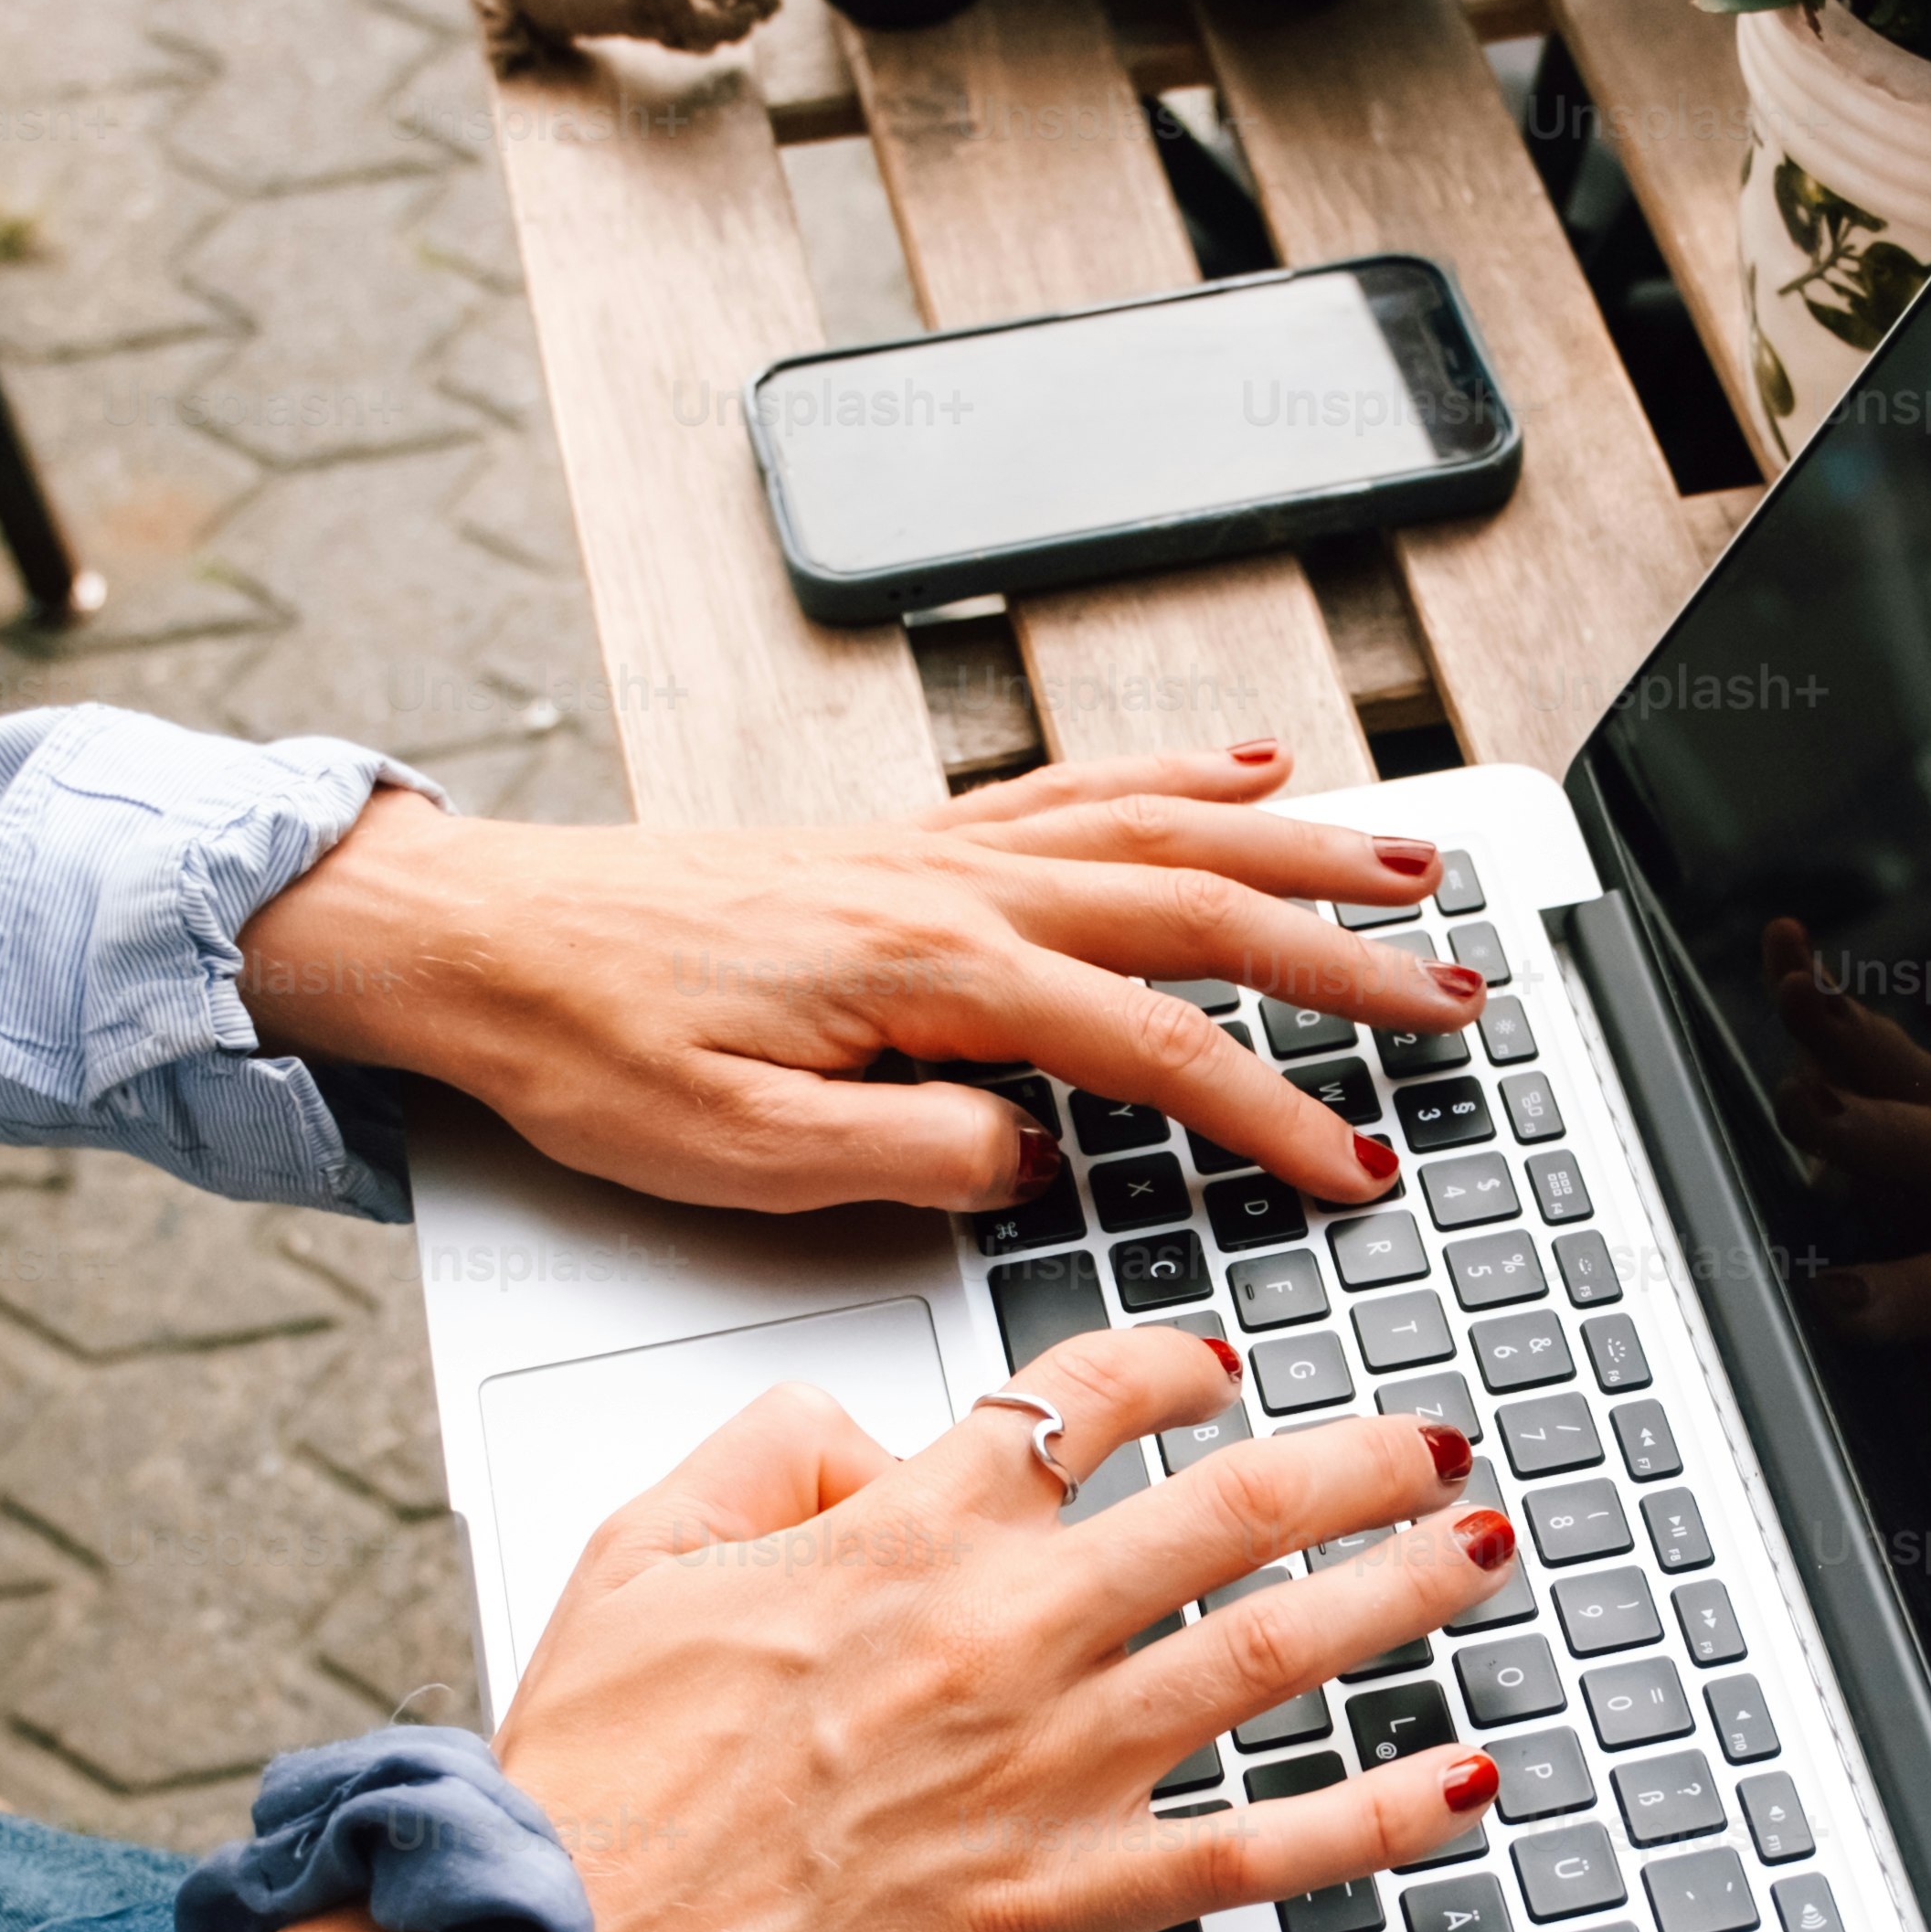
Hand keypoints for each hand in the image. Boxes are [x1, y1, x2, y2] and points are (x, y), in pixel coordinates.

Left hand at [236, 742, 1483, 1218]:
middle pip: (1200, 905)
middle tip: (1456, 999)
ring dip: (1303, 842)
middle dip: (1346, 953)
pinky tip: (1249, 764)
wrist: (474, 939)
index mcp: (928, 972)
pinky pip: (1078, 786)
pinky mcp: (907, 839)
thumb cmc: (584, 1046)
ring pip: (1162, 825)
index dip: (1269, 1113)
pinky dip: (1181, 771)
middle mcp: (951, 884)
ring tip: (1415, 863)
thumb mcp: (736, 1153)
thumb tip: (1030, 1159)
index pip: (1151, 1047)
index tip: (1352, 1167)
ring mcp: (936, 846)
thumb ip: (907, 1154)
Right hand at [480, 1320, 1513, 1931]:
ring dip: (1396, 1591)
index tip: (1213, 1370)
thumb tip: (868, 1429)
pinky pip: (1261, 1852)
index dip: (1165, 1367)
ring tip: (1478, 1551)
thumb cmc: (591, 1787)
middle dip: (1352, 1461)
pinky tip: (1465, 1782)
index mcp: (902, 1537)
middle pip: (1225, 1507)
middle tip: (1427, 1442)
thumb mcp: (636, 1553)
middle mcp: (1001, 1634)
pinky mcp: (1064, 1903)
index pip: (1076, 1402)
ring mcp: (1048, 1770)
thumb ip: (763, 1454)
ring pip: (1269, 1651)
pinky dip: (1380, 1817)